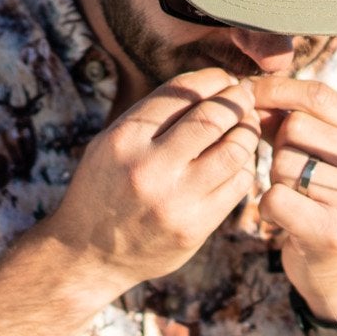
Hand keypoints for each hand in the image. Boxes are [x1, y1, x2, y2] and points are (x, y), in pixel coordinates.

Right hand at [39, 68, 260, 296]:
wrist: (88, 255)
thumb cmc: (104, 189)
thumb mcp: (111, 143)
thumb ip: (152, 116)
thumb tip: (210, 85)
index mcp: (125, 139)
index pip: (182, 93)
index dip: (213, 80)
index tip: (224, 80)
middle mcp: (149, 168)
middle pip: (215, 117)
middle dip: (238, 101)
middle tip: (244, 99)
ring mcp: (174, 201)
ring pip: (235, 150)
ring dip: (248, 132)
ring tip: (246, 128)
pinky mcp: (195, 228)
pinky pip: (238, 185)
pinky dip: (244, 166)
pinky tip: (236, 162)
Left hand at [251, 77, 336, 321]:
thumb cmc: (325, 201)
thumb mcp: (321, 154)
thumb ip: (289, 121)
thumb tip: (249, 93)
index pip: (319, 95)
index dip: (277, 90)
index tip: (248, 93)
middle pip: (295, 127)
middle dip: (279, 147)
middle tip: (293, 174)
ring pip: (282, 163)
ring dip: (276, 179)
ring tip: (298, 198)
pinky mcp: (332, 230)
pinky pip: (274, 197)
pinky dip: (269, 208)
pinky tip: (287, 218)